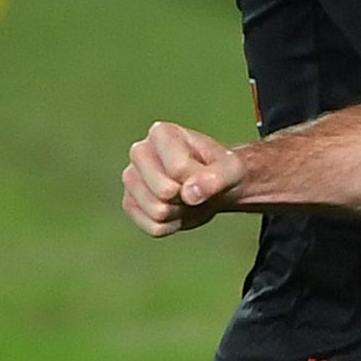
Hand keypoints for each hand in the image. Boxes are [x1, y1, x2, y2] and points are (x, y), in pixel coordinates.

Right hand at [123, 121, 244, 234]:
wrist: (216, 187)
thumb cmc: (223, 171)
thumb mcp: (231, 170)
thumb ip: (214, 178)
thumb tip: (189, 194)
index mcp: (162, 134)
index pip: (179, 168)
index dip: (199, 178)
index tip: (206, 171)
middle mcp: (140, 152)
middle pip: (164, 191)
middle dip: (188, 196)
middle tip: (196, 187)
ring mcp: (132, 179)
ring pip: (157, 211)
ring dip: (181, 212)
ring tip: (187, 198)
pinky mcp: (130, 203)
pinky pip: (154, 227)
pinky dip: (173, 225)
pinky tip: (178, 210)